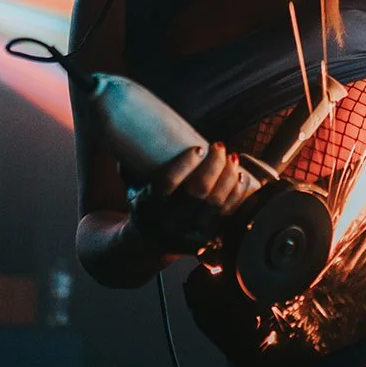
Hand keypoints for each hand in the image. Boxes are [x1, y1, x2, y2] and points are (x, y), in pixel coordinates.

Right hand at [130, 142, 258, 252]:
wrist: (148, 242)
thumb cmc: (144, 202)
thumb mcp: (132, 185)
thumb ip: (133, 160)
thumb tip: (124, 124)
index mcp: (149, 206)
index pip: (168, 184)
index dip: (185, 164)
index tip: (199, 148)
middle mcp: (170, 221)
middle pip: (198, 192)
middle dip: (213, 165)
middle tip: (218, 146)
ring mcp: (190, 231)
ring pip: (216, 203)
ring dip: (228, 176)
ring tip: (231, 157)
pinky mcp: (207, 236)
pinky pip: (227, 214)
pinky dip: (236, 193)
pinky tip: (240, 175)